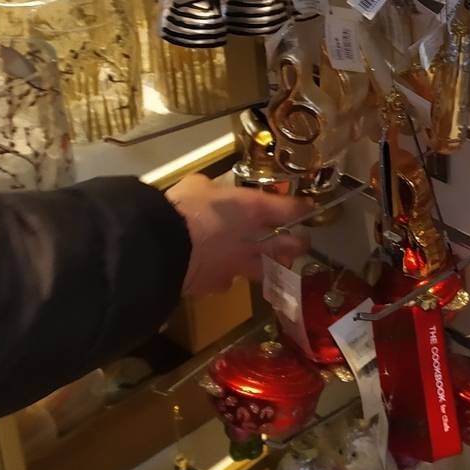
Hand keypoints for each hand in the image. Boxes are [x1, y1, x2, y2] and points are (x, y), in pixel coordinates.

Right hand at [166, 175, 309, 295]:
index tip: (308, 209)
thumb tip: (211, 191)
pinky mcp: (219, 284)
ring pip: (266, 270)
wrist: (162, 246)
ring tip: (274, 265)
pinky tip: (225, 276)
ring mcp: (238, 266)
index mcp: (252, 209)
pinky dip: (230, 278)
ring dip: (272, 267)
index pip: (289, 209)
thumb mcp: (198, 184)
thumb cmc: (183, 207)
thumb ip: (213, 189)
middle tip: (299, 243)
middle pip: (287, 246)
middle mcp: (253, 240)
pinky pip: (230, 282)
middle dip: (297, 245)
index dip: (301, 209)